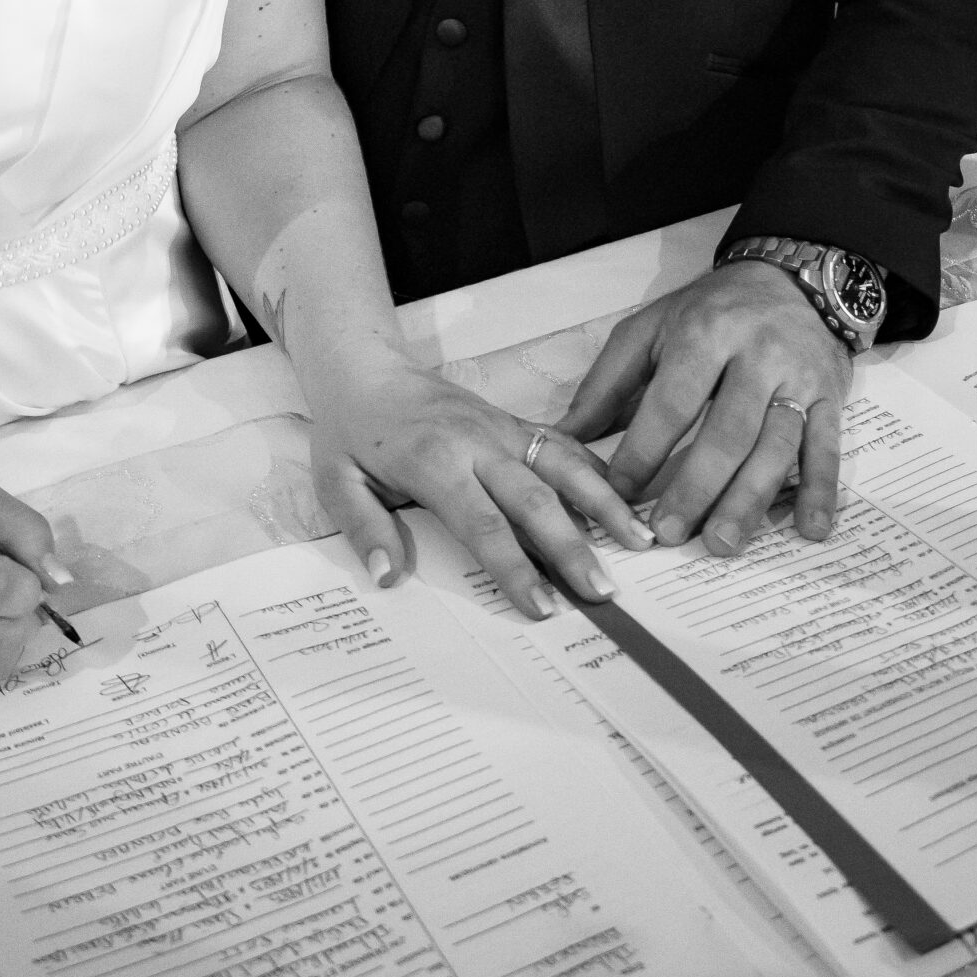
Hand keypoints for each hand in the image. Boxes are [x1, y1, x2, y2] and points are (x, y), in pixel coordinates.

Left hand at [306, 349, 654, 616]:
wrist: (366, 369)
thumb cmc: (350, 431)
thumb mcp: (335, 481)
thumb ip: (364, 528)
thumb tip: (389, 577)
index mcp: (434, 461)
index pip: (483, 524)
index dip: (515, 569)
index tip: (542, 607)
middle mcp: (477, 443)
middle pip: (535, 500)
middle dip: (572, 549)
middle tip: (603, 592)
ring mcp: (502, 429)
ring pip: (562, 465)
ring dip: (604, 503)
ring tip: (642, 541)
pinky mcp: (514, 421)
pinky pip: (562, 444)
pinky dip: (597, 469)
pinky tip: (628, 497)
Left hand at [558, 262, 853, 554]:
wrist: (789, 277)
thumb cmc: (709, 311)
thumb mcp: (649, 328)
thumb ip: (607, 383)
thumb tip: (562, 436)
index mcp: (704, 334)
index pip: (672, 401)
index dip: (645, 450)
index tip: (619, 494)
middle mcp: (755, 355)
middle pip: (726, 431)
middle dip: (697, 487)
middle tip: (669, 534)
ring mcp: (798, 378)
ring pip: (775, 446)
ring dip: (750, 500)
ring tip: (723, 543)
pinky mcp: (832, 397)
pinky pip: (828, 447)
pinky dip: (822, 490)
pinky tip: (810, 530)